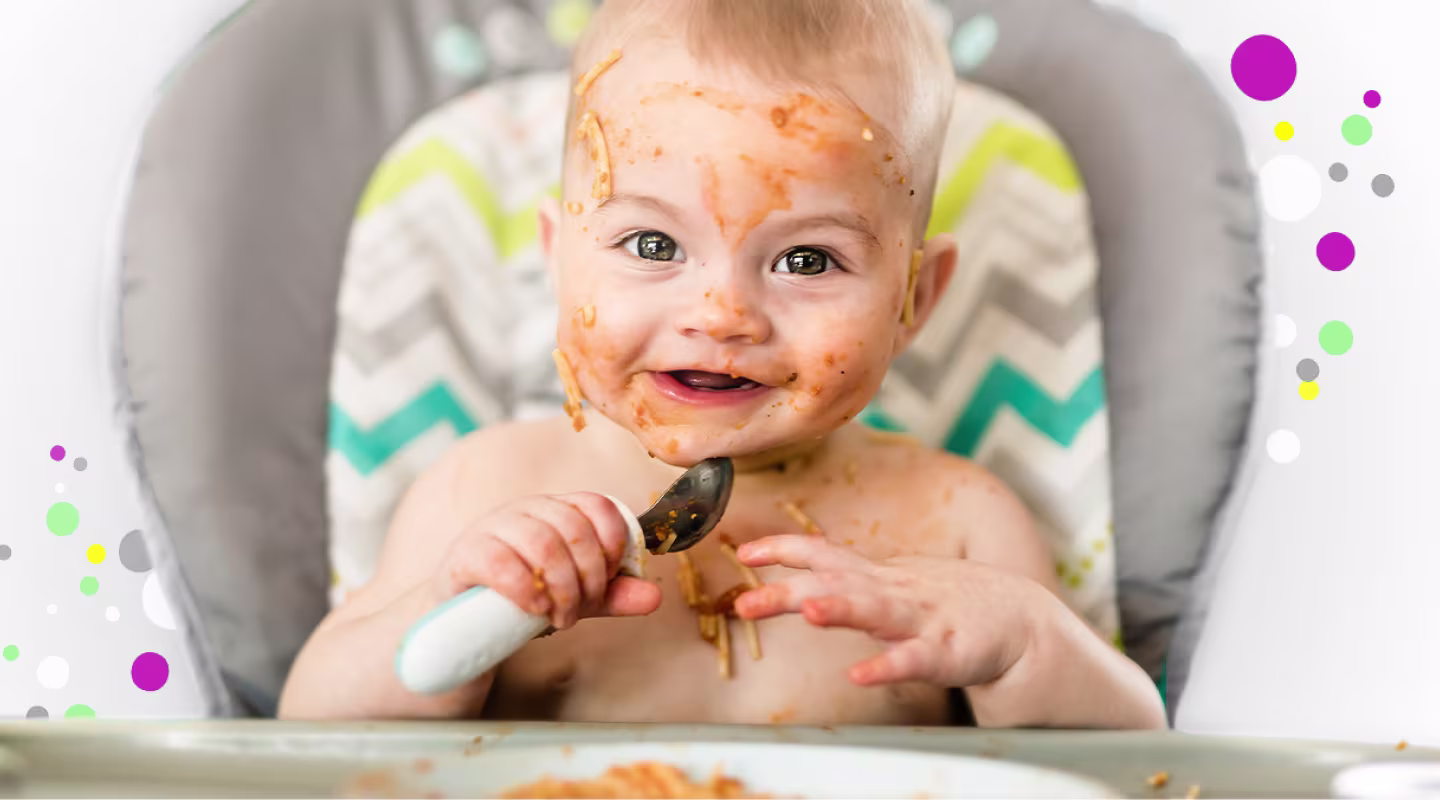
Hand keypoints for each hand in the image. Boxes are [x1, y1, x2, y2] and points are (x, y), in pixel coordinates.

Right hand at [432, 493, 661, 628]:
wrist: (462, 623)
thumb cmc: (523, 598)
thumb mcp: (575, 595)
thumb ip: (612, 595)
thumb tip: (653, 597)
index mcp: (557, 510)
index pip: (598, 505)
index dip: (613, 543)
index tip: (610, 577)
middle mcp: (526, 509)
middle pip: (574, 529)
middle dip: (589, 577)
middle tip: (582, 610)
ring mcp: (493, 527)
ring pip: (543, 543)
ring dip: (562, 588)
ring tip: (561, 618)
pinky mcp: (465, 553)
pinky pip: (500, 560)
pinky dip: (526, 588)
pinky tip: (535, 609)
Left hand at [733, 535, 1044, 687]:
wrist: (1023, 621)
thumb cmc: (948, 604)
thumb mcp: (893, 586)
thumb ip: (851, 583)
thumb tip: (801, 581)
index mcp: (878, 577)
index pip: (824, 554)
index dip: (784, 549)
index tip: (742, 551)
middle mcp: (895, 591)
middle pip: (836, 584)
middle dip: (788, 591)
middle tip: (745, 601)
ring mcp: (922, 618)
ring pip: (876, 611)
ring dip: (842, 608)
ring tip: (810, 611)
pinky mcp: (949, 650)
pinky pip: (914, 660)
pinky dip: (888, 666)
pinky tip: (861, 674)